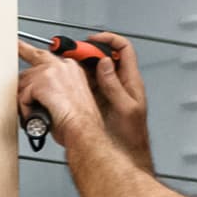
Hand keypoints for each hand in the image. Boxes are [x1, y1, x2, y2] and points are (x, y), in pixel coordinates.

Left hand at [17, 38, 99, 154]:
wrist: (84, 130)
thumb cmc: (80, 123)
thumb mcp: (70, 100)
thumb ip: (54, 90)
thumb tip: (37, 94)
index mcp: (72, 69)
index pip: (46, 56)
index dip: (30, 52)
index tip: (20, 46)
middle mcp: (62, 66)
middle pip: (31, 67)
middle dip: (22, 78)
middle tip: (15, 66)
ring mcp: (52, 72)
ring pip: (24, 84)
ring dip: (25, 102)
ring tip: (35, 115)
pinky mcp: (42, 82)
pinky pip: (22, 96)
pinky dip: (25, 110)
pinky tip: (36, 116)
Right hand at [77, 32, 149, 147]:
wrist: (127, 157)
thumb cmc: (132, 139)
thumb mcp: (125, 109)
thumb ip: (115, 86)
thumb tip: (106, 63)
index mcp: (131, 82)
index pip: (123, 49)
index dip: (109, 39)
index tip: (92, 39)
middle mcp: (120, 84)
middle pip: (104, 57)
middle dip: (87, 50)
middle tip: (70, 50)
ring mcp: (108, 92)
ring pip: (93, 70)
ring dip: (79, 64)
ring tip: (64, 61)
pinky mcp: (99, 101)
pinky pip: (87, 84)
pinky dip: (76, 78)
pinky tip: (66, 79)